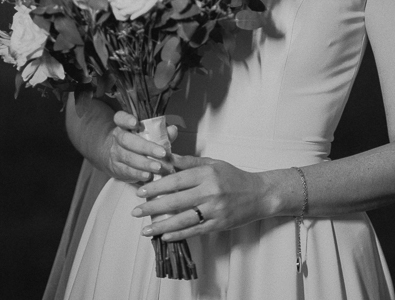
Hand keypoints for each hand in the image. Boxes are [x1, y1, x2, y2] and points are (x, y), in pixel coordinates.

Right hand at [104, 111, 177, 183]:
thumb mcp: (145, 133)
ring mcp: (114, 154)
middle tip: (162, 153)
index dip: (126, 119)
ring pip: (128, 157)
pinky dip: (139, 174)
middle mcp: (116, 138)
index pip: (120, 118)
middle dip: (145, 147)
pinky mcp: (116, 169)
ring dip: (145, 163)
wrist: (113, 157)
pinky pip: (127, 171)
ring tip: (159, 167)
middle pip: (127, 140)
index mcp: (123, 125)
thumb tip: (172, 130)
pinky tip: (149, 176)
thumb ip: (160, 131)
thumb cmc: (135, 141)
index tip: (135, 122)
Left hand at [130, 154, 267, 239]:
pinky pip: (194, 230)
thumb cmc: (233, 176)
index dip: (157, 185)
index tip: (141, 190)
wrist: (259, 194)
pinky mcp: (218, 224)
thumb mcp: (213, 163)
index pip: (176, 179)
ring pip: (183, 219)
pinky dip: (178, 234)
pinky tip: (164, 236)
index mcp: (207, 173)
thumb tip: (167, 158)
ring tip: (145, 229)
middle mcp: (210, 191)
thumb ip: (189, 162)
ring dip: (162, 225)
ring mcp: (214, 210)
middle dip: (153, 206)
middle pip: (176, 200)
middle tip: (136, 211)